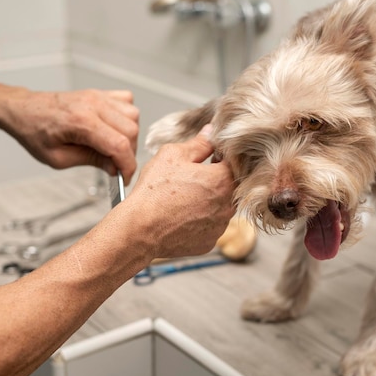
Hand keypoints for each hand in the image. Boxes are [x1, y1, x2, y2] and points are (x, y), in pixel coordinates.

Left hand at [0, 88, 138, 182]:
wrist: (24, 110)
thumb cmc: (35, 132)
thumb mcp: (59, 158)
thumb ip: (91, 161)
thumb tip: (115, 167)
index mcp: (80, 122)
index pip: (119, 145)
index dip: (127, 165)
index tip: (125, 177)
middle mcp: (93, 105)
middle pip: (131, 131)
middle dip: (128, 153)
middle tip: (114, 164)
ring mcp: (98, 96)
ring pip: (133, 116)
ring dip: (129, 136)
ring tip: (113, 147)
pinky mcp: (99, 94)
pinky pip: (127, 103)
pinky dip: (127, 118)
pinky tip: (114, 128)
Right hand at [126, 124, 235, 258]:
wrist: (140, 229)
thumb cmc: (155, 192)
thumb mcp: (173, 155)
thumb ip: (199, 143)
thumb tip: (211, 133)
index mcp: (223, 180)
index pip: (235, 162)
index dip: (223, 157)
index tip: (211, 156)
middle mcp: (227, 205)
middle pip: (230, 186)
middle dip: (216, 180)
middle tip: (193, 177)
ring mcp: (219, 226)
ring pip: (221, 208)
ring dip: (209, 201)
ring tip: (184, 198)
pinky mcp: (209, 242)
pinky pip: (210, 226)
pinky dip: (200, 220)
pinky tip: (182, 215)